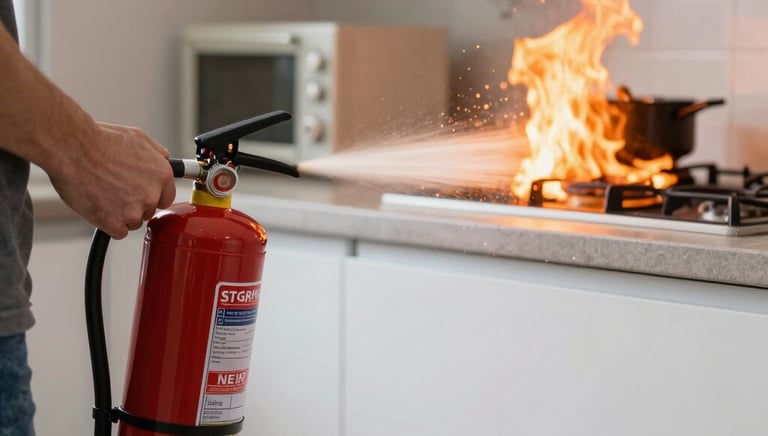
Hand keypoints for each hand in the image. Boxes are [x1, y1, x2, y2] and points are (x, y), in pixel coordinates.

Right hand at [48, 122, 176, 238]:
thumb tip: (165, 160)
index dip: (152, 195)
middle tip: (115, 190)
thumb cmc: (100, 140)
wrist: (72, 148)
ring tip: (103, 194)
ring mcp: (133, 211)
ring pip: (133, 222)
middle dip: (135, 204)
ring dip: (121, 214)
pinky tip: (98, 206)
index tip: (140, 193)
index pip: (166, 198)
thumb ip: (157, 154)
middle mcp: (151, 194)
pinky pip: (118, 232)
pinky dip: (108, 223)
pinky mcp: (114, 223)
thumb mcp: (138, 138)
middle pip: (149, 211)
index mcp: (162, 175)